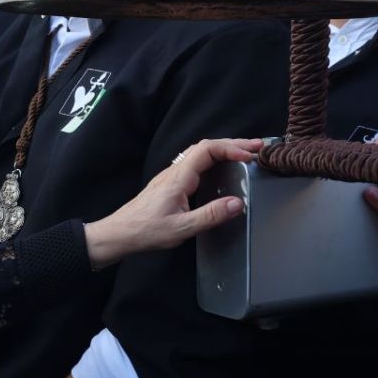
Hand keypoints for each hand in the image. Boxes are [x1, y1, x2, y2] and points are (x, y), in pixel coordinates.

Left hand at [81, 138, 254, 267]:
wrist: (120, 233)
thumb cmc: (146, 231)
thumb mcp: (182, 228)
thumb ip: (210, 215)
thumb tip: (237, 203)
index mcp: (179, 177)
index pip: (208, 149)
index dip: (231, 149)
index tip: (249, 156)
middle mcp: (175, 171)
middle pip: (207, 147)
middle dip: (233, 144)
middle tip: (257, 146)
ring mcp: (172, 176)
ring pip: (200, 153)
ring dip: (224, 150)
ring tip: (245, 152)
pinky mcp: (171, 183)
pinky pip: (196, 162)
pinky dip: (214, 159)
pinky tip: (222, 167)